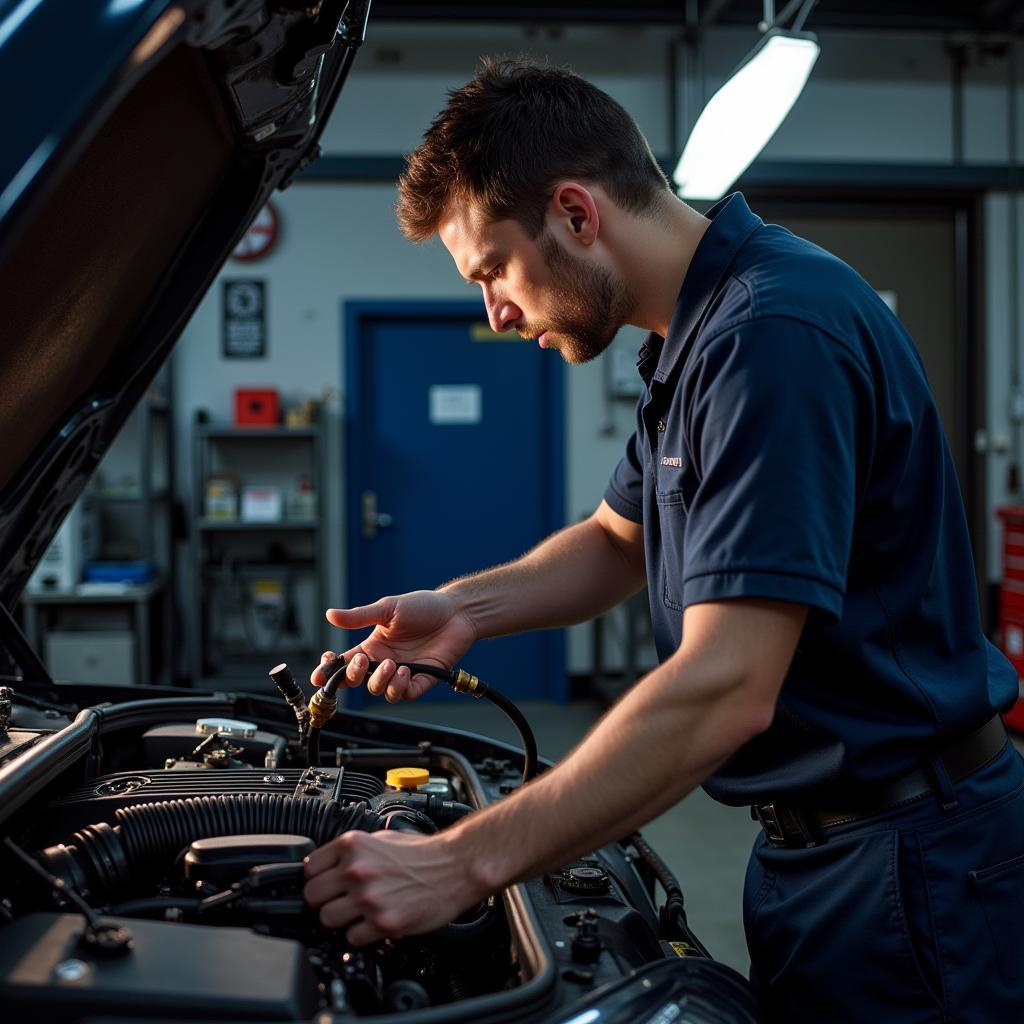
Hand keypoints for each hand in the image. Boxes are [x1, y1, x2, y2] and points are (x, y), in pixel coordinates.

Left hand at [302, 830, 483, 944]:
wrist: (454, 868)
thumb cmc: (421, 853)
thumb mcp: (380, 838)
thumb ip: (351, 852)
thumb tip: (326, 866)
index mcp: (353, 846)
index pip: (308, 868)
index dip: (316, 877)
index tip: (323, 882)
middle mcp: (357, 871)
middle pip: (312, 896)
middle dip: (323, 900)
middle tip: (338, 900)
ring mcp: (369, 898)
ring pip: (327, 920)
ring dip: (340, 920)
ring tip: (356, 913)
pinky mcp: (383, 923)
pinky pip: (352, 938)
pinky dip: (360, 935)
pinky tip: (373, 923)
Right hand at [311, 590, 477, 700]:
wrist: (456, 612)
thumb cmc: (423, 607)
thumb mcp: (388, 608)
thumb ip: (359, 616)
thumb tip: (330, 614)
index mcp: (373, 646)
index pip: (344, 665)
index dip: (329, 673)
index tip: (319, 675)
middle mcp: (384, 662)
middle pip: (358, 682)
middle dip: (355, 676)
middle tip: (363, 660)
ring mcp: (402, 673)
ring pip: (380, 691)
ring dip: (381, 682)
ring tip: (394, 664)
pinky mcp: (422, 679)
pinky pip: (405, 694)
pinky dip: (401, 687)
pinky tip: (407, 671)